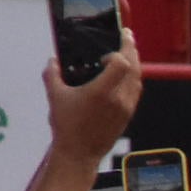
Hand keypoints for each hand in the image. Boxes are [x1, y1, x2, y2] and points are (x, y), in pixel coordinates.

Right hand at [43, 33, 142, 162]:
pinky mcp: (128, 115)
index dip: (118, 52)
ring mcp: (126, 108)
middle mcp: (118, 99)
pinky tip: (126, 74)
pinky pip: (136, 91)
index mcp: (102, 92)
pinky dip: (133, 78)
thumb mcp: (55, 97)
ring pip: (138, 79)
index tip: (106, 52)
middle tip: (127, 36)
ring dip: (135, 63)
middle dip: (131, 49)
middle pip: (134, 67)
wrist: (78, 154)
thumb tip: (52, 60)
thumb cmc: (67, 128)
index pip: (122, 63)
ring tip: (127, 52)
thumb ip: (52, 74)